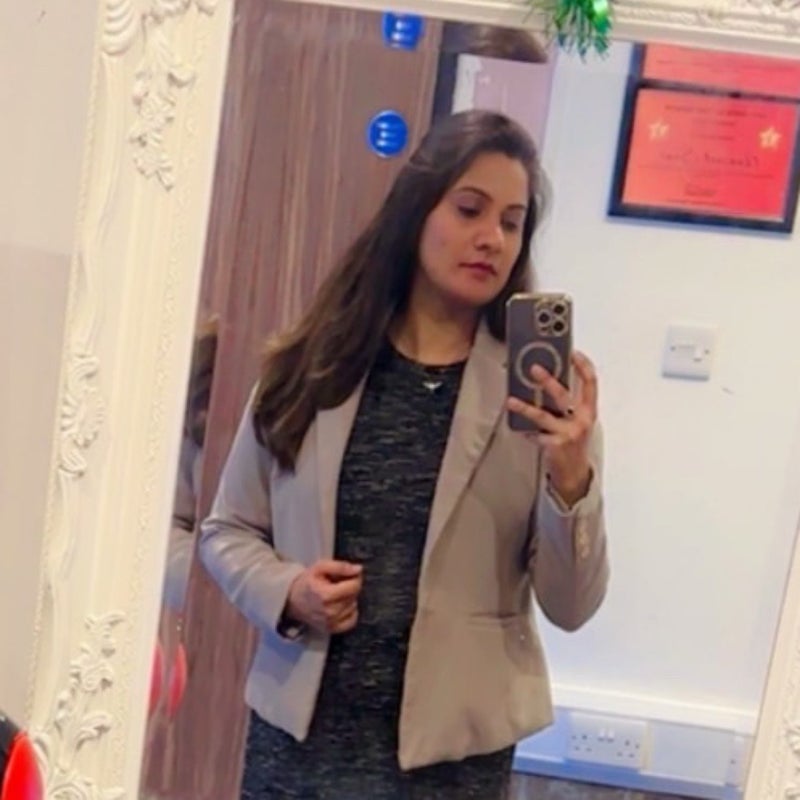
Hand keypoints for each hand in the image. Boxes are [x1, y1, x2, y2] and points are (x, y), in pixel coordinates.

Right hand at [285, 559, 362, 634]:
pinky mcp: (331, 629)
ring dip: (349, 599)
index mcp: (326, 595)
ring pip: (353, 607)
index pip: (354, 586)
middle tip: (339, 583)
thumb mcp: (320, 567)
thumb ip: (340, 567)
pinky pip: (352, 621)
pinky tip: (342, 606)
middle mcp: (330, 612)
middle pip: (354, 596)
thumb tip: (358, 569)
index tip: (348, 574)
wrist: (293, 600)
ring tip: (337, 594)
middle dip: (350, 587)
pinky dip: (350, 612)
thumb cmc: (308, 582)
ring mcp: (331, 622)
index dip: (354, 577)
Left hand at [507, 351, 597, 505]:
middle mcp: (581, 420)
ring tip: (511, 401)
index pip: (591, 384)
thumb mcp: (578, 421)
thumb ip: (570, 403)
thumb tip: (549, 381)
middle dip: (548, 380)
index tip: (573, 353)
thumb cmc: (574, 442)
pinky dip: (525, 430)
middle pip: (563, 395)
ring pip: (543, 416)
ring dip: (525, 407)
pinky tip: (517, 427)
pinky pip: (535, 434)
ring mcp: (567, 433)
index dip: (583, 366)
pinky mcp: (554, 445)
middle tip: (533, 369)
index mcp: (589, 411)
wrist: (575, 474)